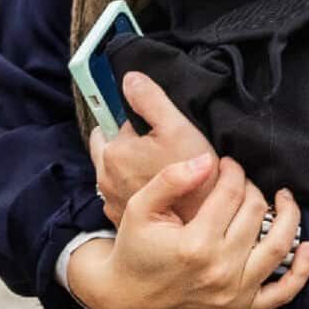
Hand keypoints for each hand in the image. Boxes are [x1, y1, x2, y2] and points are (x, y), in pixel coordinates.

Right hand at [65, 154, 308, 308]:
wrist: (131, 297)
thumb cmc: (135, 248)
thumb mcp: (139, 208)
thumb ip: (171, 180)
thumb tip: (207, 161)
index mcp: (195, 245)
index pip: (231, 194)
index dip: (233, 171)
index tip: (227, 163)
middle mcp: (220, 270)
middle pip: (255, 213)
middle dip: (252, 188)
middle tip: (242, 182)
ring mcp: (234, 293)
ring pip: (280, 246)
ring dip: (289, 216)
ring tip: (285, 198)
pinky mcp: (241, 308)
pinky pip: (283, 293)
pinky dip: (301, 271)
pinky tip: (306, 247)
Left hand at [91, 71, 220, 225]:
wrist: (203, 229)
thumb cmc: (195, 178)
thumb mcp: (178, 127)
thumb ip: (151, 98)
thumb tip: (130, 79)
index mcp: (114, 152)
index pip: (116, 121)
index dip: (139, 121)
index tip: (157, 129)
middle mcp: (105, 178)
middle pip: (110, 147)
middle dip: (129, 143)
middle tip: (159, 147)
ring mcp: (112, 201)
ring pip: (117, 172)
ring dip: (133, 167)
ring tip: (164, 169)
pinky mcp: (122, 220)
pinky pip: (124, 194)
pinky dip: (137, 188)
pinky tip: (162, 191)